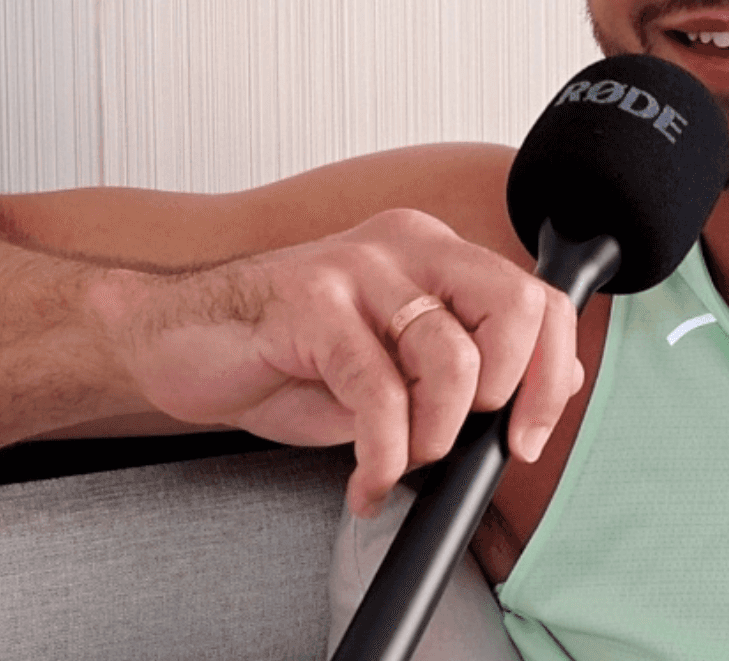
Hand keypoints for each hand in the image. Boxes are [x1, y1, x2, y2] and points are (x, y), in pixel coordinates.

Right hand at [107, 208, 582, 517]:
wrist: (178, 342)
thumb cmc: (287, 356)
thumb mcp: (394, 365)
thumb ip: (466, 368)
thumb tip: (551, 387)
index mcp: (438, 255)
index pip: (539, 299)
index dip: (549, 376)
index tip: (525, 438)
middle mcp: (408, 247)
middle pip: (514, 308)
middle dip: (504, 396)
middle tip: (458, 442)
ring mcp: (358, 268)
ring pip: (448, 358)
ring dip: (432, 437)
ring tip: (396, 461)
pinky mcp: (309, 303)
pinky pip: (376, 392)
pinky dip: (382, 456)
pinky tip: (366, 481)